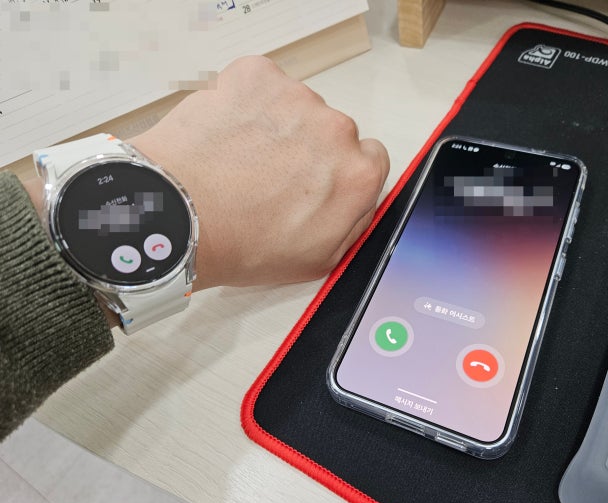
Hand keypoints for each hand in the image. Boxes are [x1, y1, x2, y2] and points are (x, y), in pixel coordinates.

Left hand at [129, 56, 389, 289]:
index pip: (369, 157)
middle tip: (269, 177)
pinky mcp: (256, 76)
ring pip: (295, 106)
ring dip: (275, 125)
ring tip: (240, 160)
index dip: (339, 172)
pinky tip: (227, 135)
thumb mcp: (319, 260)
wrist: (178, 217)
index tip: (314, 182)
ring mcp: (295, 98)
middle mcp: (336, 130)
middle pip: (332, 130)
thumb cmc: (240, 244)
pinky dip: (246, 102)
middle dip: (307, 149)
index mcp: (358, 175)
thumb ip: (355, 223)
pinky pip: (261, 85)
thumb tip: (362, 199)